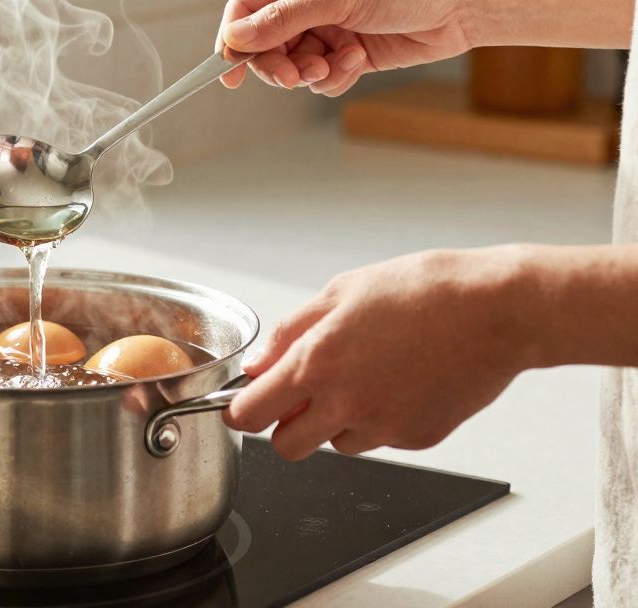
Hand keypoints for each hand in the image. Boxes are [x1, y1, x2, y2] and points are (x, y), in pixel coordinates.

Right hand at [217, 0, 475, 95]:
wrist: (459, 4)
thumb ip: (281, 20)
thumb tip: (235, 37)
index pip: (246, 7)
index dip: (234, 39)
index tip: (229, 70)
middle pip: (263, 44)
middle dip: (278, 64)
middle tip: (293, 77)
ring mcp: (324, 26)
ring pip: (291, 65)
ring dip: (309, 73)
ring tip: (334, 65)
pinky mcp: (343, 53)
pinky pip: (318, 77)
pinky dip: (333, 77)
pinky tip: (356, 62)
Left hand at [223, 247, 535, 459]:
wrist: (496, 310)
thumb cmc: (424, 290)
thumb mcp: (340, 292)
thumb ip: (290, 333)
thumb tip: (260, 366)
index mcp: (317, 365)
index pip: (249, 415)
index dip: (241, 410)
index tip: (246, 403)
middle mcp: (346, 404)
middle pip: (286, 447)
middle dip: (286, 425)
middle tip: (304, 394)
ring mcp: (384, 427)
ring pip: (336, 444)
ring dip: (337, 421)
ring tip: (368, 375)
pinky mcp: (417, 439)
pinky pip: (380, 440)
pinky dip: (380, 420)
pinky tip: (401, 382)